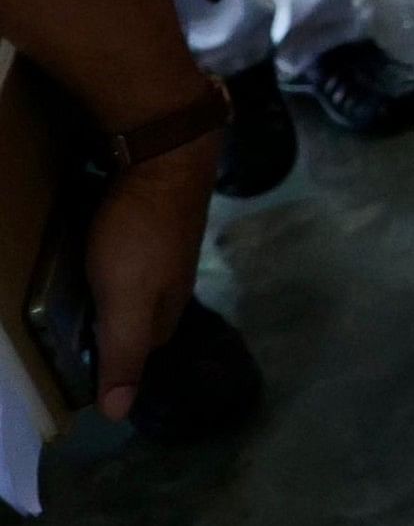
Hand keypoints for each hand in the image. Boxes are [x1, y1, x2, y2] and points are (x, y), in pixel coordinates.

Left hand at [86, 137, 217, 424]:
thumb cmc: (141, 234)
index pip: (145, 347)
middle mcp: (177, 278)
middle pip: (146, 313)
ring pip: (142, 280)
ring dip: (118, 288)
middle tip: (78, 323)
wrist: (166, 157)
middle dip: (118, 322)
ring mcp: (171, 244)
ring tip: (84, 288)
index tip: (84, 360)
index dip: (117, 357)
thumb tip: (119, 414)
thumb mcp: (124, 302)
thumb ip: (123, 355)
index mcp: (170, 305)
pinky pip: (136, 249)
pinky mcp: (160, 215)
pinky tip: (103, 247)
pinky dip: (118, 256)